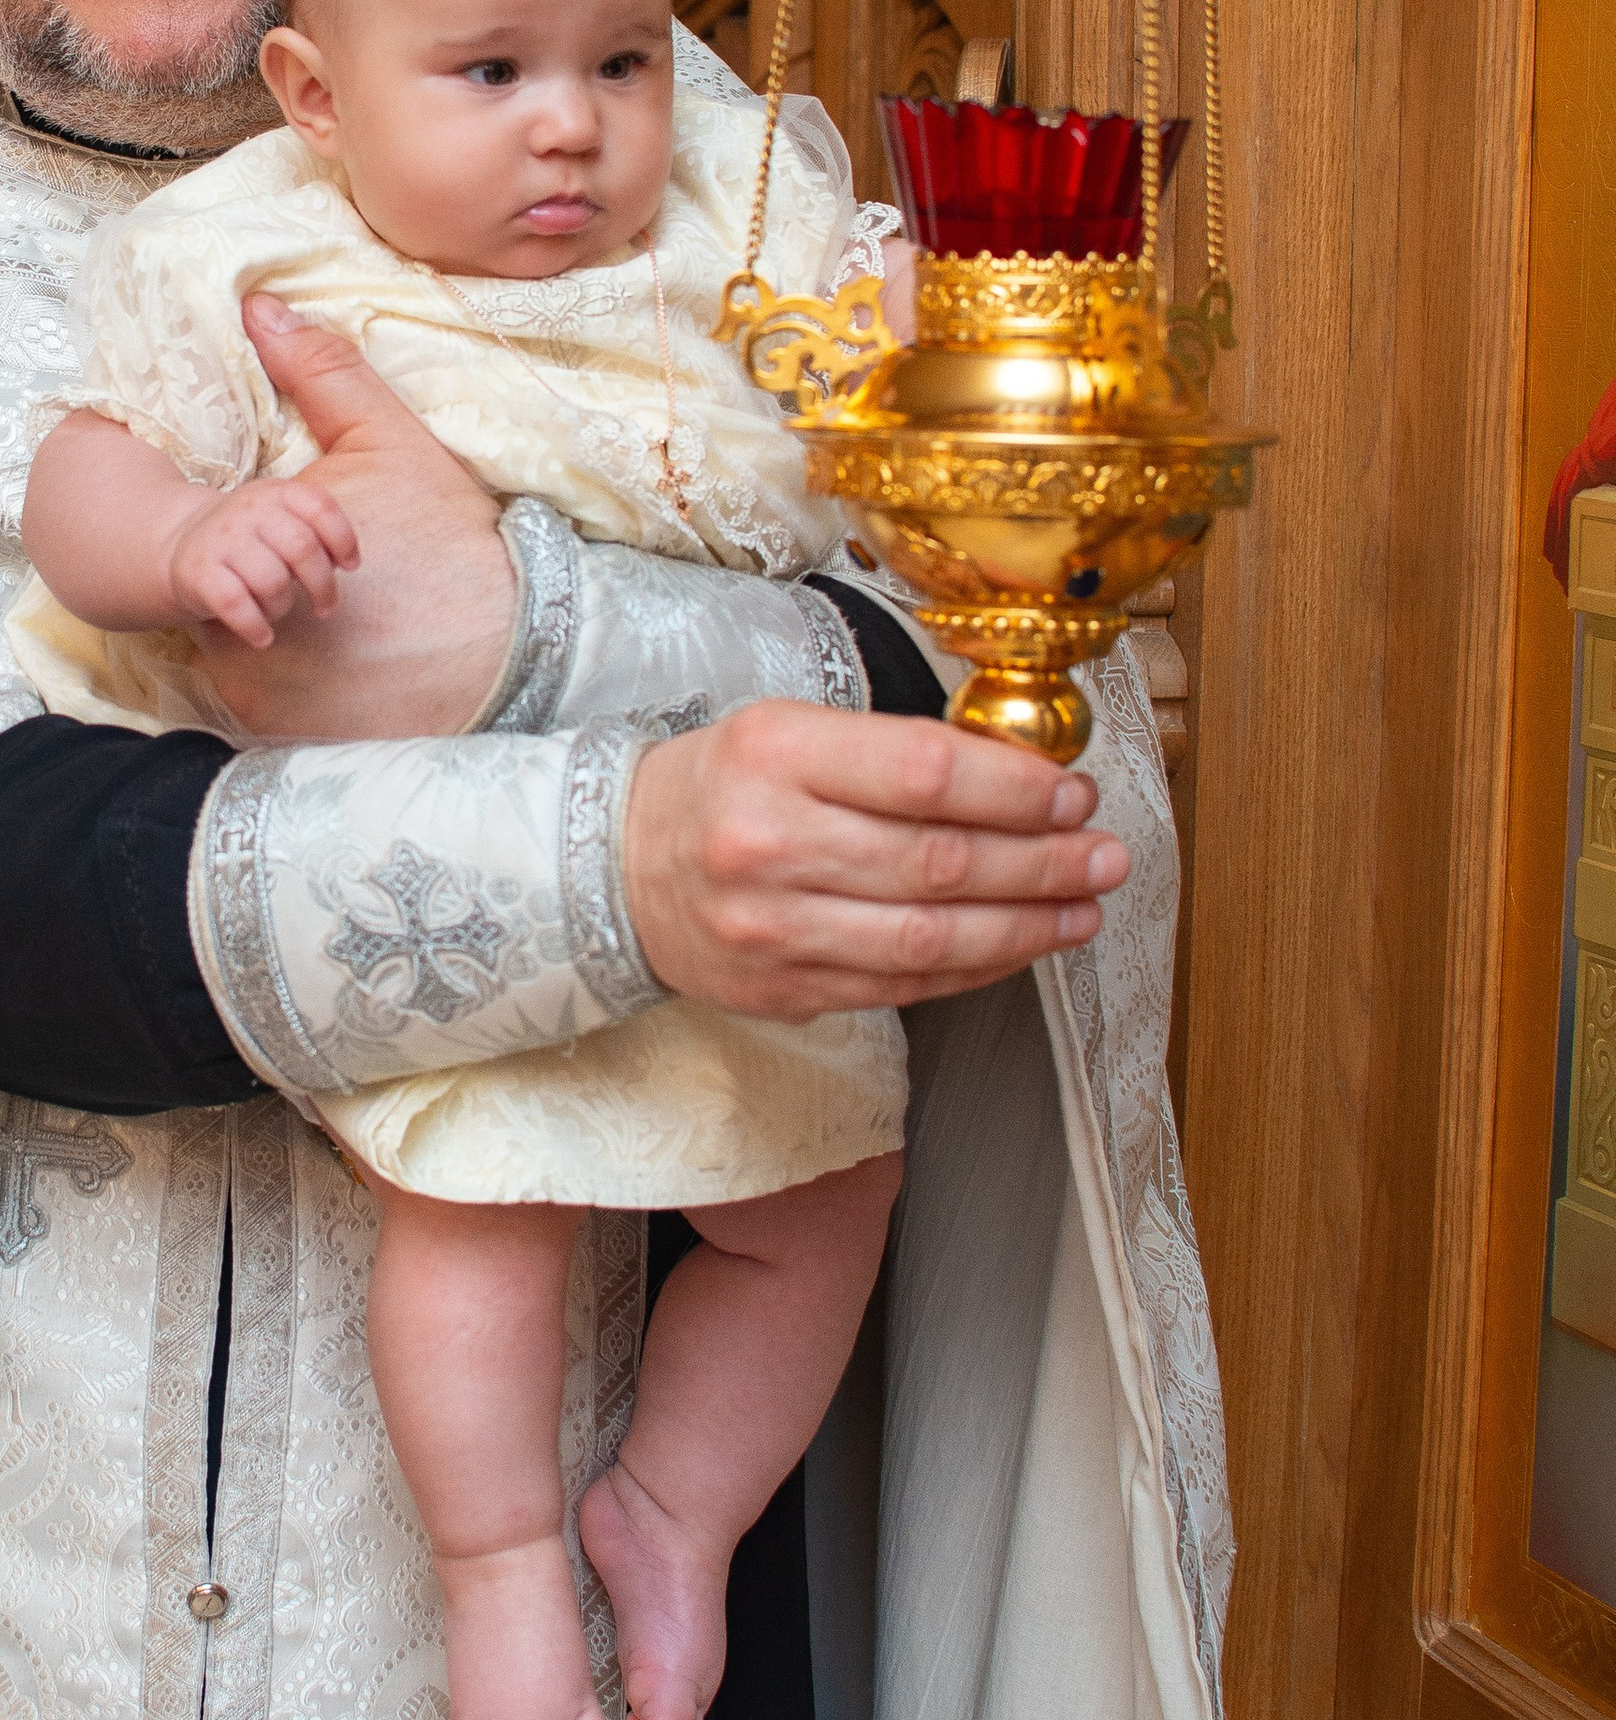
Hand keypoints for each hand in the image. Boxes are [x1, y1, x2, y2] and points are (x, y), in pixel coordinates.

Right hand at [163, 475, 357, 649]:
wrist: (178, 546)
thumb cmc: (247, 541)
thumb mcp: (278, 520)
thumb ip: (313, 532)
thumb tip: (346, 562)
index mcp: (274, 492)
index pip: (320, 507)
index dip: (344, 540)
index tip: (350, 567)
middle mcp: (247, 510)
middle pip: (302, 548)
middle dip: (323, 586)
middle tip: (326, 608)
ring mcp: (220, 540)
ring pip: (273, 582)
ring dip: (283, 608)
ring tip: (276, 611)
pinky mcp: (198, 573)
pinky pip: (236, 605)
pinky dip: (255, 627)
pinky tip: (262, 637)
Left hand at [190, 297, 516, 736]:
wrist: (522, 648)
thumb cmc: (451, 542)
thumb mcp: (389, 443)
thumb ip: (321, 373)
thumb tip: (259, 308)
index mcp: (250, 555)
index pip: (204, 550)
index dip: (241, 541)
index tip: (282, 539)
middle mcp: (240, 638)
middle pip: (213, 613)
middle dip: (253, 596)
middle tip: (324, 594)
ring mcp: (262, 701)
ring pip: (239, 667)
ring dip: (271, 654)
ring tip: (338, 638)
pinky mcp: (290, 747)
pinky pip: (268, 719)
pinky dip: (295, 703)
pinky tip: (347, 681)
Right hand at [623, 701, 1130, 1018]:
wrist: (615, 868)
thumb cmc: (719, 786)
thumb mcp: (786, 731)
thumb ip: (891, 752)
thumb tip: (1023, 780)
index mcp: (775, 755)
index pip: (924, 773)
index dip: (1016, 789)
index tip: (1072, 793)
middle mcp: (770, 842)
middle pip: (939, 862)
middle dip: (1042, 861)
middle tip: (1104, 853)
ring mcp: (774, 927)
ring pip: (930, 936)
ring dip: (1027, 924)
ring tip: (1084, 905)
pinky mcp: (784, 988)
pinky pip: (903, 983)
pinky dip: (976, 966)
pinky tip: (1022, 944)